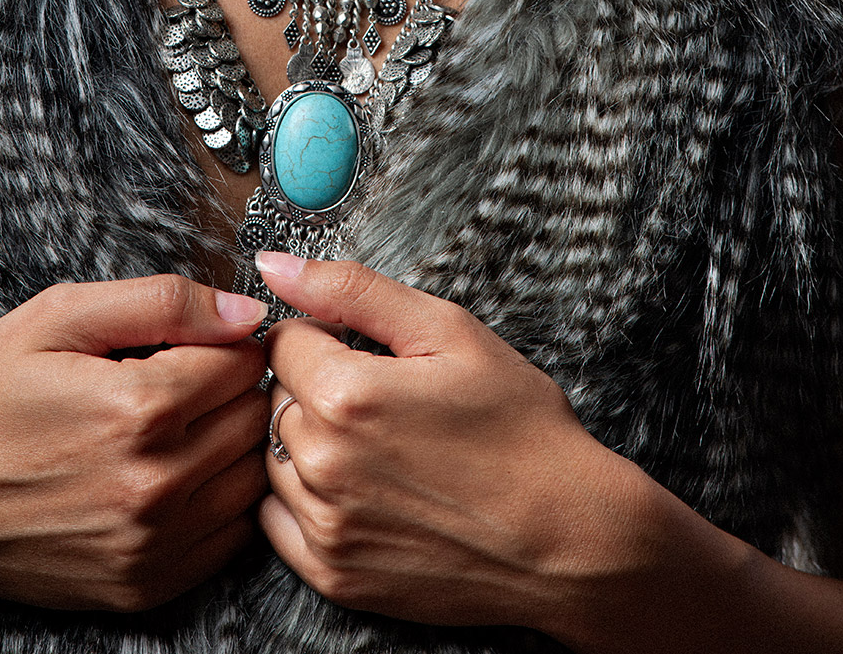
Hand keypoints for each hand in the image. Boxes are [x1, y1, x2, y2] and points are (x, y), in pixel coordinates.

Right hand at [0, 275, 269, 613]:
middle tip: (193, 376)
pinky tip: (175, 473)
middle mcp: (154, 484)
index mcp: (138, 408)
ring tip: (184, 423)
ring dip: (232, 445)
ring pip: (251, 479)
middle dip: (234, 388)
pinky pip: (228, 538)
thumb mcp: (56, 317)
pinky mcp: (144, 586)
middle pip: (254, 419)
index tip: (201, 340)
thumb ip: (159, 302)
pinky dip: (219, 501)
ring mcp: (151, 544)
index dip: (228, 340)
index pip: (244, 362)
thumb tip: (243, 311)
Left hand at [258, 252, 643, 629]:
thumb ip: (351, 290)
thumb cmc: (519, 429)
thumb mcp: (448, 331)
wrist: (568, 536)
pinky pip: (276, 522)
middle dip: (316, 388)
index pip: (283, 342)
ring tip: (379, 447)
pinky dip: (306, 500)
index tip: (365, 353)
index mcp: (347, 396)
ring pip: (275, 459)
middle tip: (383, 401)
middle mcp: (326, 465)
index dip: (325, 337)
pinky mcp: (335, 575)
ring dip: (311, 444)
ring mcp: (328, 527)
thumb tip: (275, 266)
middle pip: (276, 399)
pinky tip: (360, 490)